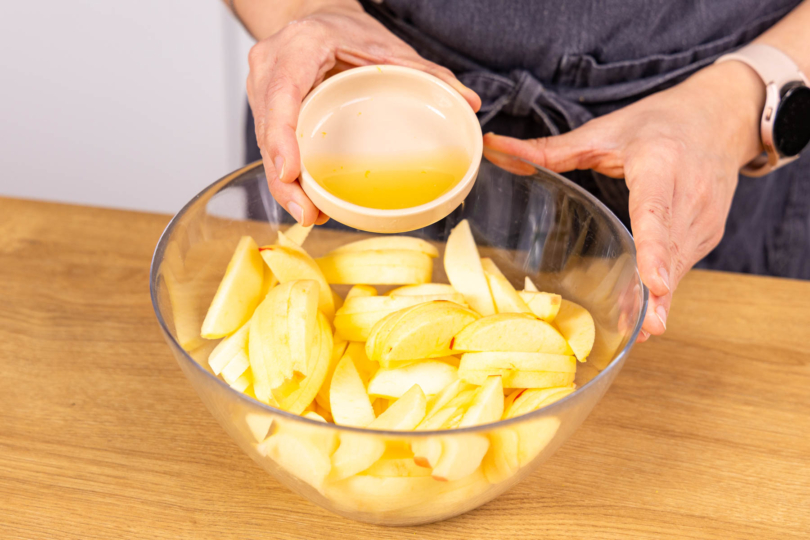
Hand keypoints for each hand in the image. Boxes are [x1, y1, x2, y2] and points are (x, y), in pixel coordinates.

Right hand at [247, 2, 480, 225]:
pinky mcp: (264, 109)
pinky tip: (308, 201)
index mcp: (299, 47)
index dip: (282, 136)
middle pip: (267, 129)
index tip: (291, 172)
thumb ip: (426, 73)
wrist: (315, 19)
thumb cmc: (344, 31)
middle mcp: (270, 68)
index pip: (281, 93)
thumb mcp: (385, 46)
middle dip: (283, 178)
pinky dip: (288, 175)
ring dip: (284, 185)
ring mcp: (261, 89)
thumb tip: (469, 102)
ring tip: (310, 215)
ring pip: (264, 143)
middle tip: (308, 213)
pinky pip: (271, 144)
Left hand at [483, 61, 764, 339]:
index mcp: (660, 166)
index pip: (655, 213)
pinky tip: (646, 312)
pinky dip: (664, 289)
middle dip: (659, 293)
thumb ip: (550, 148)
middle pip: (670, 252)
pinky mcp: (708, 234)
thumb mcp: (605, 131)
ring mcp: (704, 219)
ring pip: (678, 266)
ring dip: (660, 298)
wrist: (722, 118)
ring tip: (641, 329)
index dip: (655, 251)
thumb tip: (494, 148)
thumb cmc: (660, 123)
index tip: (655, 283)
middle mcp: (689, 196)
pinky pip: (682, 266)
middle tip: (644, 330)